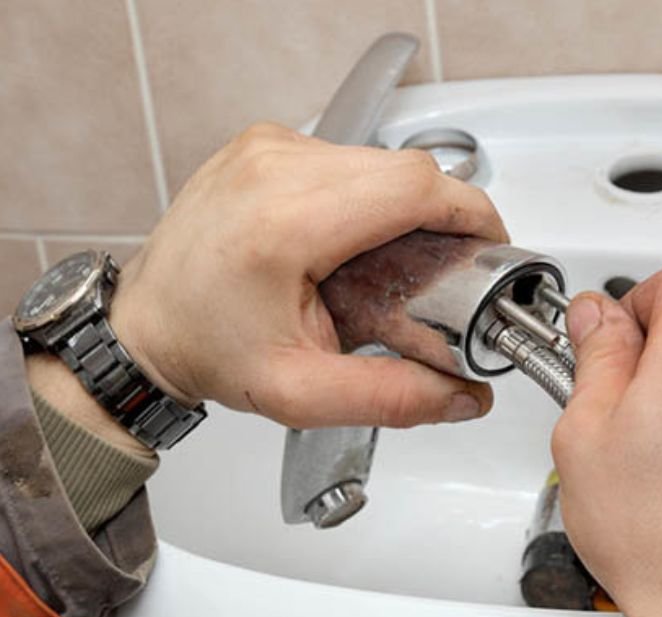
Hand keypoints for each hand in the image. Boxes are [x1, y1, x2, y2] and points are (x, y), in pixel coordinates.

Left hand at [29, 122, 507, 453]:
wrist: (144, 327)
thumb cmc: (207, 350)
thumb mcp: (301, 394)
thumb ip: (393, 400)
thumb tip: (464, 397)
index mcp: (284, 222)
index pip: (414, 187)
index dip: (471, 213)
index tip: (491, 245)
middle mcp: (274, 167)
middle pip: (405, 168)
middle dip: (444, 213)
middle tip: (448, 267)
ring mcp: (266, 147)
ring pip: (380, 157)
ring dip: (407, 203)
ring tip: (398, 259)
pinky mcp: (265, 145)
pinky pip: (348, 154)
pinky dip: (370, 192)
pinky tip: (358, 236)